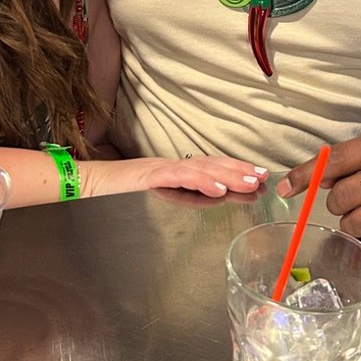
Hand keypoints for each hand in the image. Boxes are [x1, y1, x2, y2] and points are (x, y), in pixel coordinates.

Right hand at [131, 155, 269, 199]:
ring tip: (249, 183)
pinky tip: (218, 190)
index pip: (213, 166)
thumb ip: (191, 195)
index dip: (238, 167)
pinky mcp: (152, 176)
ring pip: (201, 168)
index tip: (262, 174)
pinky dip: (201, 182)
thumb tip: (221, 196)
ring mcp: (163, 169)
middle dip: (239, 169)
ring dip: (228, 175)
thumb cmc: (128, 192)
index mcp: (179, 171)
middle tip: (263, 176)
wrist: (98, 182)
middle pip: (211, 164)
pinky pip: (180, 178)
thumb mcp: (164, 196)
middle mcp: (174, 166)